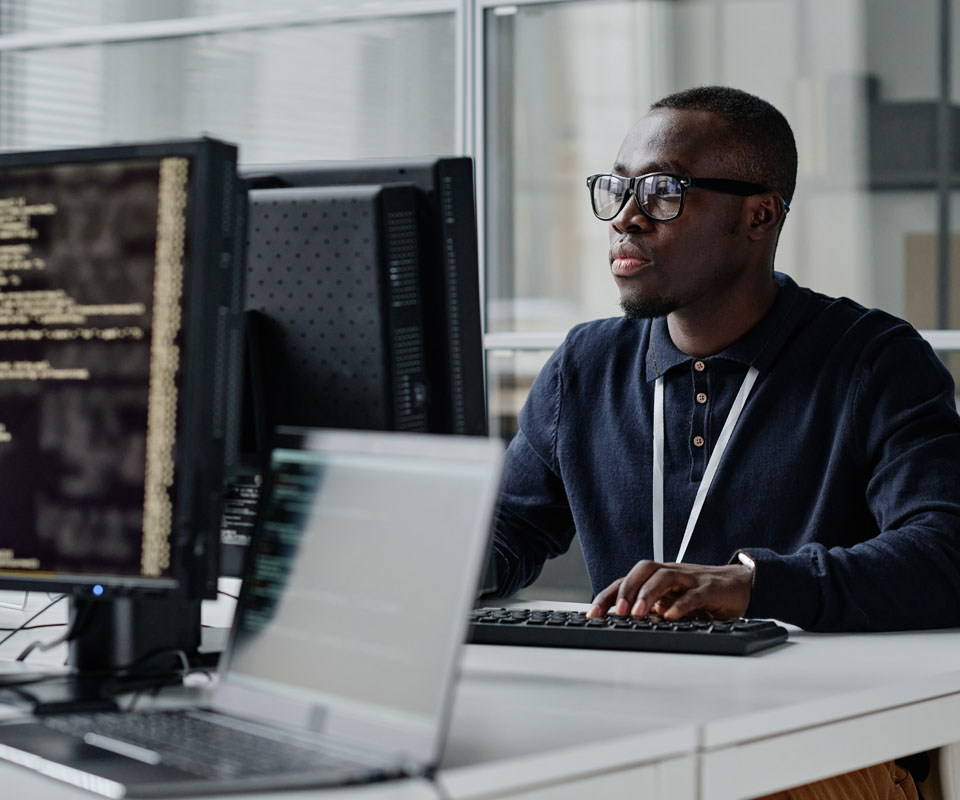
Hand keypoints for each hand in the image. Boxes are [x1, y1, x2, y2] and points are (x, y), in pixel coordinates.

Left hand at [586, 560, 752, 620]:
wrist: (741, 584)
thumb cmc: (702, 594)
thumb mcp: (672, 602)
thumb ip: (651, 610)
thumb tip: (621, 626)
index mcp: (658, 578)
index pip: (627, 581)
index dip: (607, 596)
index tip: (591, 616)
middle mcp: (672, 574)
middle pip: (643, 570)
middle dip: (625, 590)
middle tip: (615, 613)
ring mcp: (691, 579)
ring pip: (664, 577)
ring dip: (648, 594)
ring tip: (638, 613)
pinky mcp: (711, 589)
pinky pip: (694, 594)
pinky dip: (681, 605)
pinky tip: (671, 617)